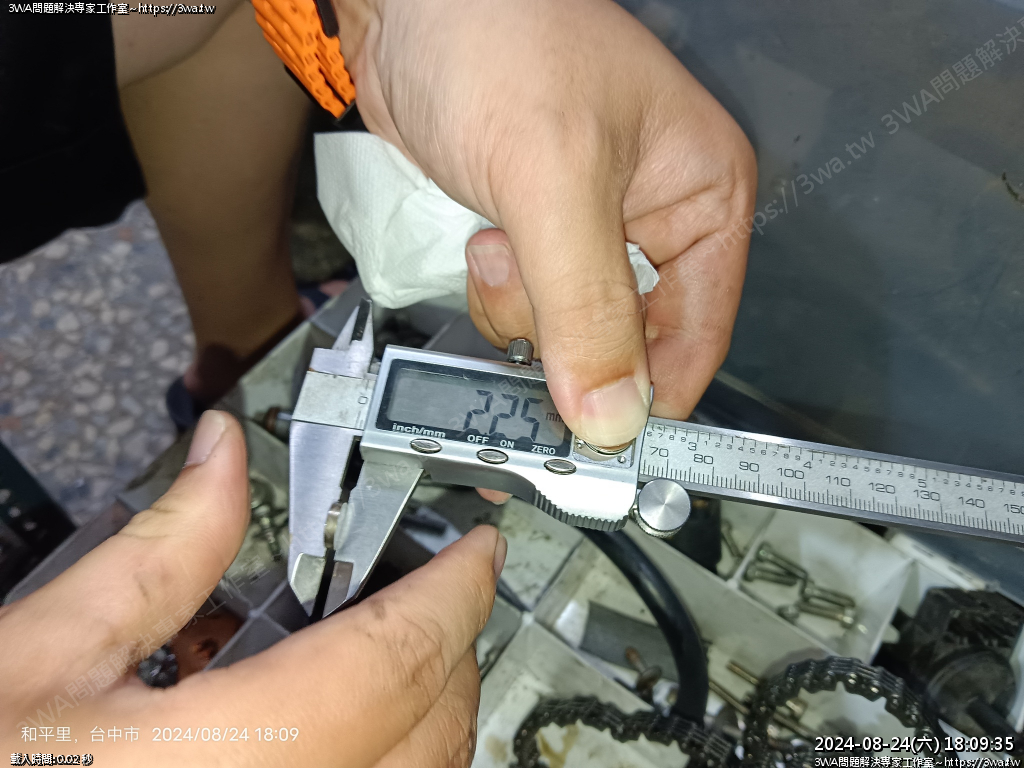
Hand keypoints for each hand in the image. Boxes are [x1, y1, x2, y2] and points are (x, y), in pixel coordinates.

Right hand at [0, 412, 505, 766]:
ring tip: (383, 645)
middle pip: (433, 731)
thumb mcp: (46, 652)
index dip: (455, 590)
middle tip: (432, 585)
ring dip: (424, 707)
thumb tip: (222, 458)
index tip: (478, 550)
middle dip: (449, 645)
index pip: (396, 660)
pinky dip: (385, 757)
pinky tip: (326, 723)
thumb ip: (163, 550)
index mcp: (231, 764)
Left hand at [333, 0, 756, 447]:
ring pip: (565, 335)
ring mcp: (587, 232)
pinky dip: (496, 295)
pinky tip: (482, 238)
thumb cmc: (499, 39)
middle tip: (527, 308)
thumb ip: (586, 307)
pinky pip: (523, 308)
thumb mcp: (553, 179)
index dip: (646, 399)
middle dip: (566, 342)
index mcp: (702, 199)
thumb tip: (612, 418)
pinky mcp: (532, 236)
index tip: (596, 449)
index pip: (695, 339)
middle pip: (626, 345)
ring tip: (499, 240)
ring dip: (521, 312)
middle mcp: (653, 223)